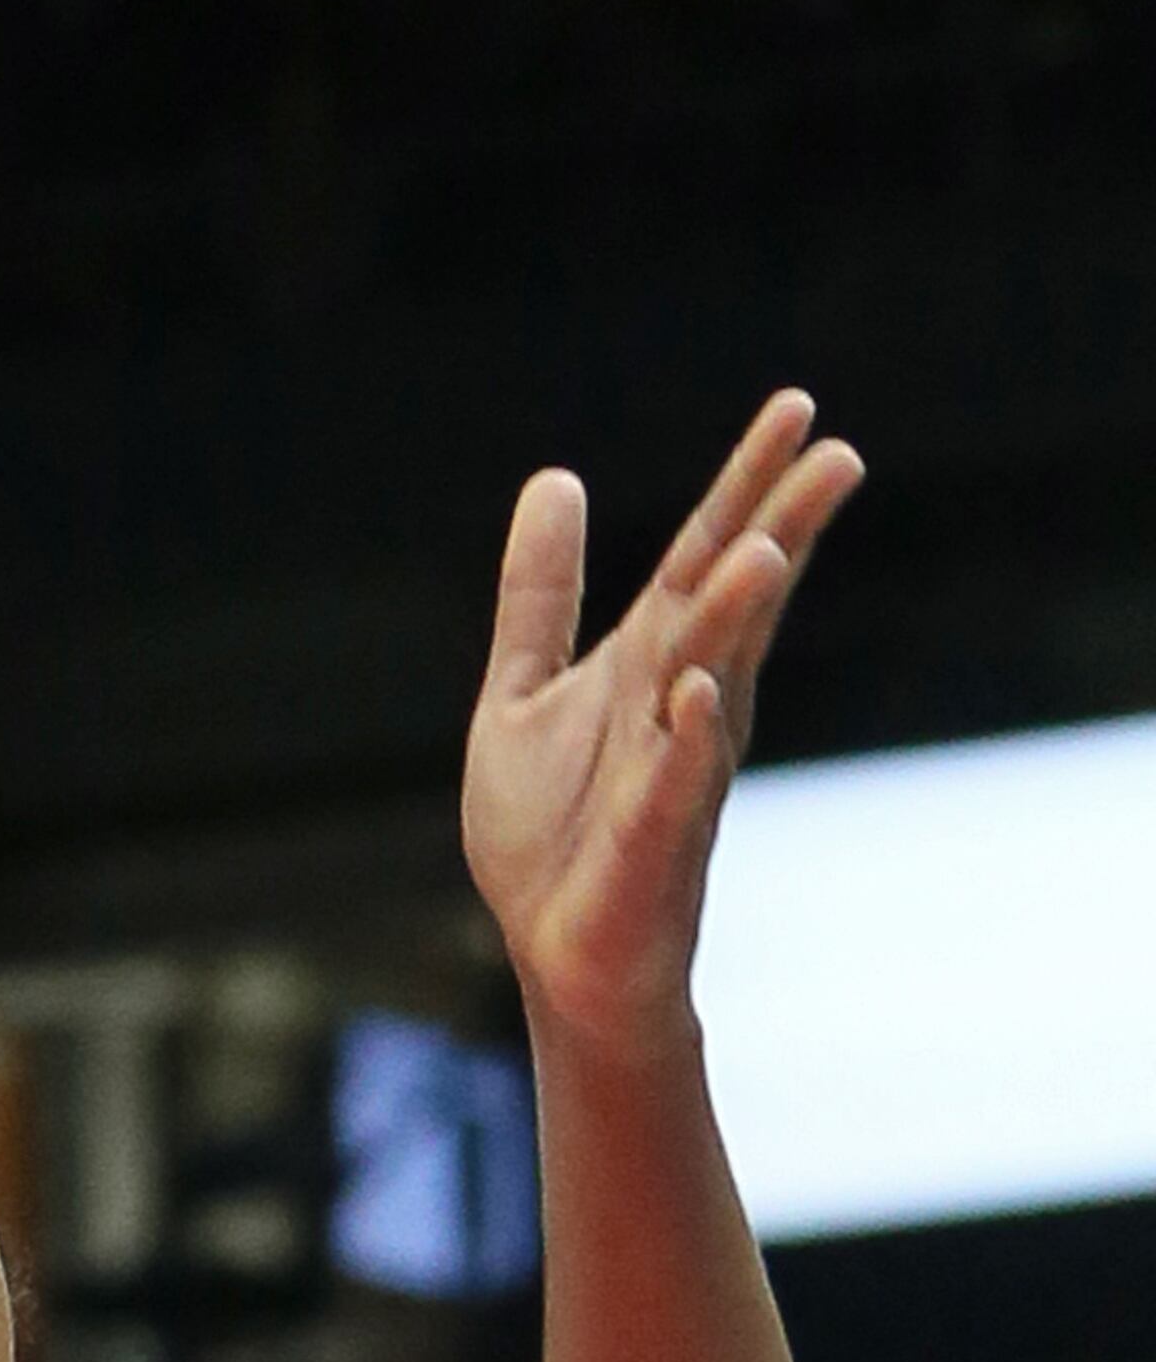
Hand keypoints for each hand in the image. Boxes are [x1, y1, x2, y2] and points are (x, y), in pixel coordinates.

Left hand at [462, 390, 861, 1058]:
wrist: (557, 957)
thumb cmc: (553, 832)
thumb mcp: (524, 690)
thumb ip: (540, 594)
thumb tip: (556, 479)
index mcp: (651, 662)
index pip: (706, 554)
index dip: (748, 481)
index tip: (799, 404)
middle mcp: (681, 704)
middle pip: (734, 602)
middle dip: (781, 528)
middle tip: (838, 452)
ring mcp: (676, 772)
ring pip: (715, 680)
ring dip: (739, 618)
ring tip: (765, 548)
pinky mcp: (651, 842)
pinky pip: (674, 783)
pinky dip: (685, 736)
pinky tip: (695, 689)